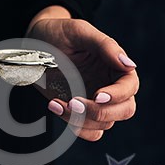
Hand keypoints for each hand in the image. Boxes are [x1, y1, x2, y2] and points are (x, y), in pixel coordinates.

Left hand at [27, 9, 138, 140]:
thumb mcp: (80, 32)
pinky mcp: (81, 113)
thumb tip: (129, 65)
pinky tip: (56, 107)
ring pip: (104, 123)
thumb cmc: (58, 33)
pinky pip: (91, 132)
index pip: (130, 87)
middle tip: (74, 102)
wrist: (34, 45)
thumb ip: (106, 45)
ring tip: (56, 103)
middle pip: (125, 110)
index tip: (97, 95)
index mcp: (116, 66)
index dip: (118, 94)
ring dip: (81, 119)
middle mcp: (110, 86)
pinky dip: (76, 127)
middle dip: (100, 112)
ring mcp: (95, 102)